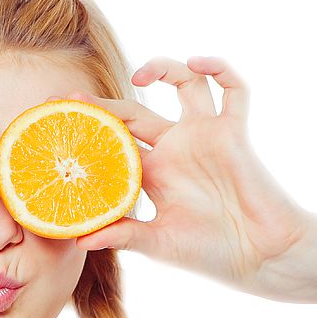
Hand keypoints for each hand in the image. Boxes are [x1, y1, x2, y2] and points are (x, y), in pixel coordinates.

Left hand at [59, 56, 311, 297]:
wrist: (261, 256)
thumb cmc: (210, 252)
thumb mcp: (160, 243)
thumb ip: (124, 235)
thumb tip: (79, 241)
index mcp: (152, 173)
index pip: (111, 143)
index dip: (87, 131)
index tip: (55, 123)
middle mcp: (174, 149)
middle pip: (133, 112)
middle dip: (104, 103)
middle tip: (72, 99)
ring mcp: (203, 137)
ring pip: (184, 85)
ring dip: (165, 68)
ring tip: (140, 73)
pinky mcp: (234, 133)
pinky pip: (233, 90)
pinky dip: (220, 69)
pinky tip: (198, 61)